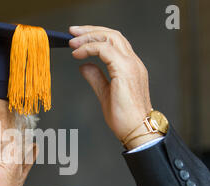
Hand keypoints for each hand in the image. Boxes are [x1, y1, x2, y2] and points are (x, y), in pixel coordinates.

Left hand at [69, 26, 160, 148]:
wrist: (137, 131)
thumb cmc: (125, 118)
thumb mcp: (105, 94)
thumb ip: (96, 78)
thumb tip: (84, 66)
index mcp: (130, 66)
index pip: (114, 42)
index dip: (95, 36)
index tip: (77, 39)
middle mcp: (133, 62)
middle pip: (112, 34)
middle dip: (90, 30)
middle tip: (71, 32)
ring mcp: (131, 65)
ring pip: (110, 37)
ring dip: (88, 37)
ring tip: (72, 43)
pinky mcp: (125, 71)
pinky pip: (105, 50)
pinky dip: (89, 48)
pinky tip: (78, 55)